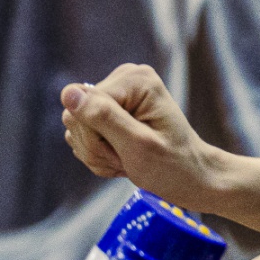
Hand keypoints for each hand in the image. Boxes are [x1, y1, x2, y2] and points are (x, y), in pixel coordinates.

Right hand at [60, 64, 224, 203]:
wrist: (191, 179)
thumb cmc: (173, 166)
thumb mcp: (137, 145)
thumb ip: (103, 117)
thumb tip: (68, 93)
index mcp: (134, 79)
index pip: (82, 106)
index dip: (95, 139)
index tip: (124, 155)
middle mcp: (123, 79)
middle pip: (75, 116)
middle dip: (96, 147)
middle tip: (125, 160)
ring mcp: (115, 95)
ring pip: (76, 128)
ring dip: (97, 154)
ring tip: (126, 161)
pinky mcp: (109, 112)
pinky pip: (83, 135)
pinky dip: (99, 155)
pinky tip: (121, 160)